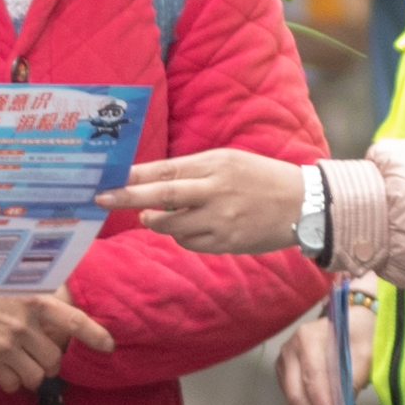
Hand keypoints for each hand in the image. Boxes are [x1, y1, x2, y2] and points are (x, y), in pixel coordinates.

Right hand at [0, 293, 113, 393]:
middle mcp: (22, 325)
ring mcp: (4, 346)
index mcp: (32, 299)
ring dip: (29, 374)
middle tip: (36, 356)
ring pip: (35, 378)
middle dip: (48, 363)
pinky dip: (9, 380)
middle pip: (54, 361)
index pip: (73, 320)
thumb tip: (58, 310)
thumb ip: (34, 295)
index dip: (95, 335)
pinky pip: (12, 385)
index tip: (108, 346)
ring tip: (15, 362)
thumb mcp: (8, 279)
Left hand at [101, 148, 311, 255]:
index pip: (165, 170)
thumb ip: (190, 171)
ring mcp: (221, 218)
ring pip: (172, 226)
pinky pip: (190, 243)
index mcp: (214, 164)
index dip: (133, 176)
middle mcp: (216, 190)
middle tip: (102, 199)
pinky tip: (188, 228)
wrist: (302, 203)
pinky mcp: (227, 241)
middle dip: (128, 197)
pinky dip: (181, 237)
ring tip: (150, 216)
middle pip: (162, 195)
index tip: (107, 179)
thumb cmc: (258, 177)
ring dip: (154, 222)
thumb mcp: (226, 161)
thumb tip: (147, 182)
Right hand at [277, 303, 373, 404]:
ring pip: (294, 403)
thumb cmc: (361, 335)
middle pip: (297, 393)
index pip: (313, 374)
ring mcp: (285, 363)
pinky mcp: (286, 377)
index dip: (321, 399)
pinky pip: (295, 403)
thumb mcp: (365, 351)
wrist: (351, 324)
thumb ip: (353, 376)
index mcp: (308, 336)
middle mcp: (290, 349)